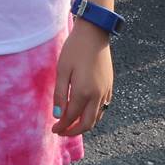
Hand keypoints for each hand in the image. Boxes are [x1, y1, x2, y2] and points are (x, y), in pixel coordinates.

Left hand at [52, 19, 113, 136]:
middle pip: (87, 123)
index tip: (53, 130)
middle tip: (62, 131)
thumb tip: (58, 115)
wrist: (94, 33)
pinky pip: (103, 107)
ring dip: (85, 124)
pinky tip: (85, 110)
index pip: (72, 118)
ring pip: (97, 117)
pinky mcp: (110, 85)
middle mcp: (97, 95)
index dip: (62, 126)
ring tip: (72, 123)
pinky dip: (94, 114)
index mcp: (83, 92)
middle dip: (74, 131)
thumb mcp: (62, 70)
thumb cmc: (75, 49)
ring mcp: (106, 91)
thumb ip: (60, 94)